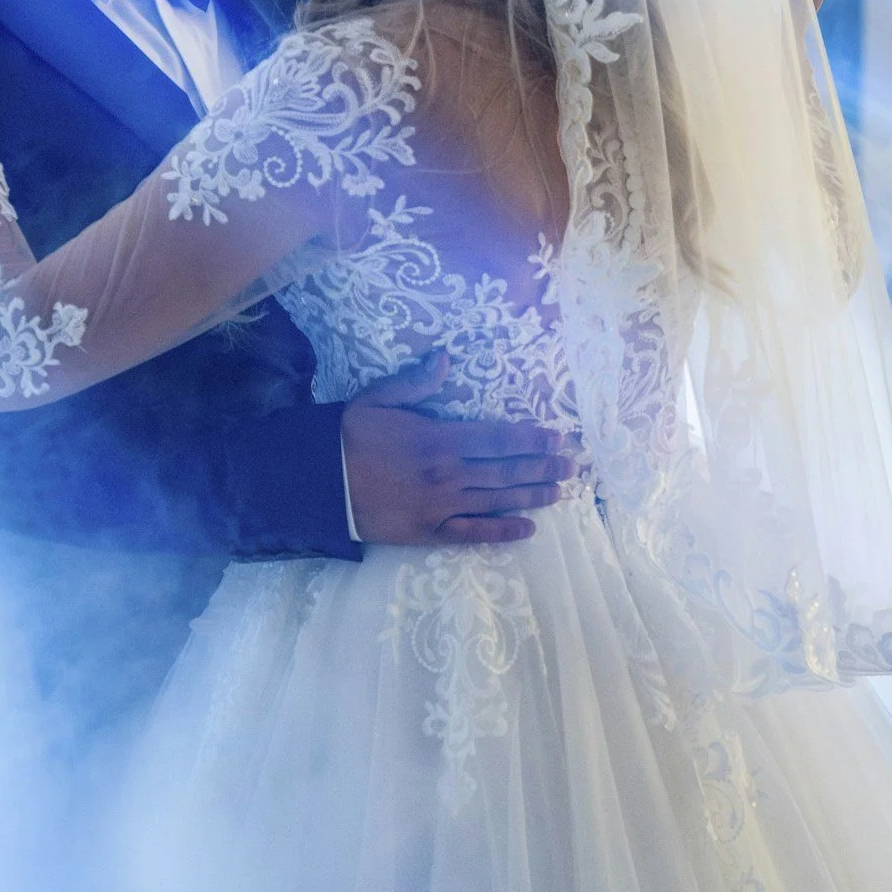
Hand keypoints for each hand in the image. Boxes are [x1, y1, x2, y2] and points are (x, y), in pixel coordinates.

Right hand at [341, 353, 577, 545]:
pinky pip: (472, 534)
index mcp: (439, 438)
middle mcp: (448, 474)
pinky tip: (527, 528)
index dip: (531, 438)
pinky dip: (501, 531)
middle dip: (543, 467)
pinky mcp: (428, 531)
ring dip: (532, 496)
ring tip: (561, 492)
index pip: (498, 438)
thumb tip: (445, 357)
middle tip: (573, 466)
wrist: (318, 484)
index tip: (557, 437)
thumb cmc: (349, 437)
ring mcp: (440, 506)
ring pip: (496, 501)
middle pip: (506, 470)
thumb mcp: (378, 399)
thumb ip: (416, 382)